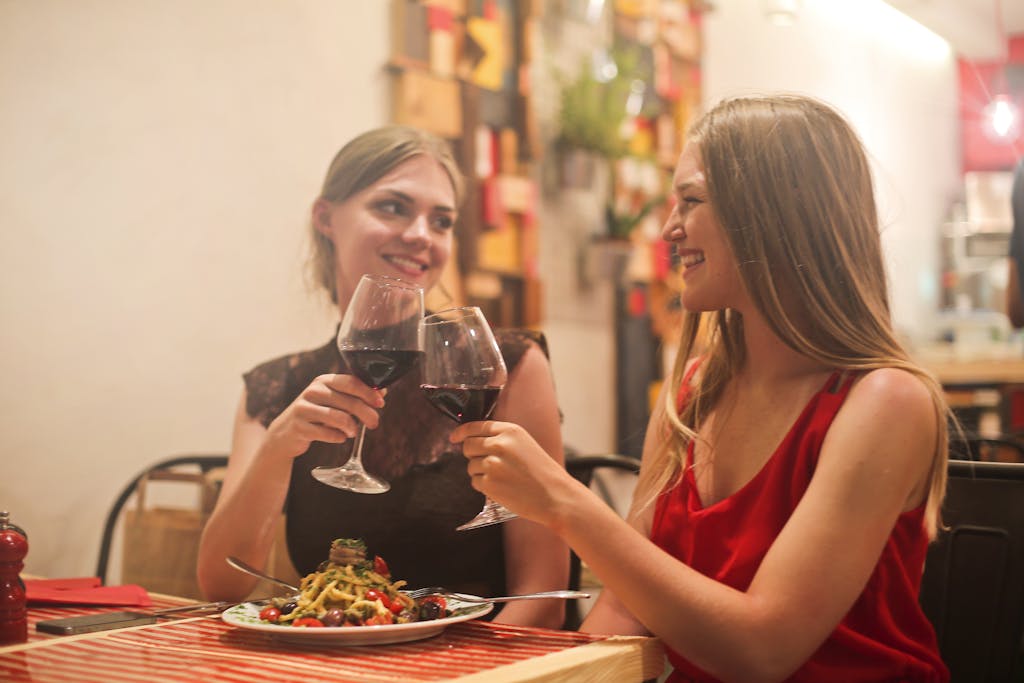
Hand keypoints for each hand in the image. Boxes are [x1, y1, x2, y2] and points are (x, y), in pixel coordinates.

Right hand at [264, 373, 384, 459]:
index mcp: (323, 381)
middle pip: (348, 401)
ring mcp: (304, 408)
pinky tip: (340, 437)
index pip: (351, 382)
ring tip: (353, 432)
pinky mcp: (299, 426)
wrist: (286, 432)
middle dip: (366, 413)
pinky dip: (338, 437)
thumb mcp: (333, 400)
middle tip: (375, 423)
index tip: (381, 403)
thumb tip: (382, 392)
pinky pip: (327, 433)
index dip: (369, 392)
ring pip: (338, 417)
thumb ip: (355, 395)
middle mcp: (313, 391)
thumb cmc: (316, 414)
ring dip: (351, 427)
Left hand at [452, 420, 579, 526]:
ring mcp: (492, 464)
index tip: (454, 437)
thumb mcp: (525, 444)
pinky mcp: (489, 483)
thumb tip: (471, 440)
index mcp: (510, 431)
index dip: (461, 432)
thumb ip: (501, 439)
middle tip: (485, 463)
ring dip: (480, 472)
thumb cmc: (542, 472)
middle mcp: (499, 444)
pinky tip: (501, 488)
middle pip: (468, 445)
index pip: (475, 426)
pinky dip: (484, 486)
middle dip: (472, 454)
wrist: (555, 496)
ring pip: (470, 465)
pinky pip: (475, 482)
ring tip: (502, 478)